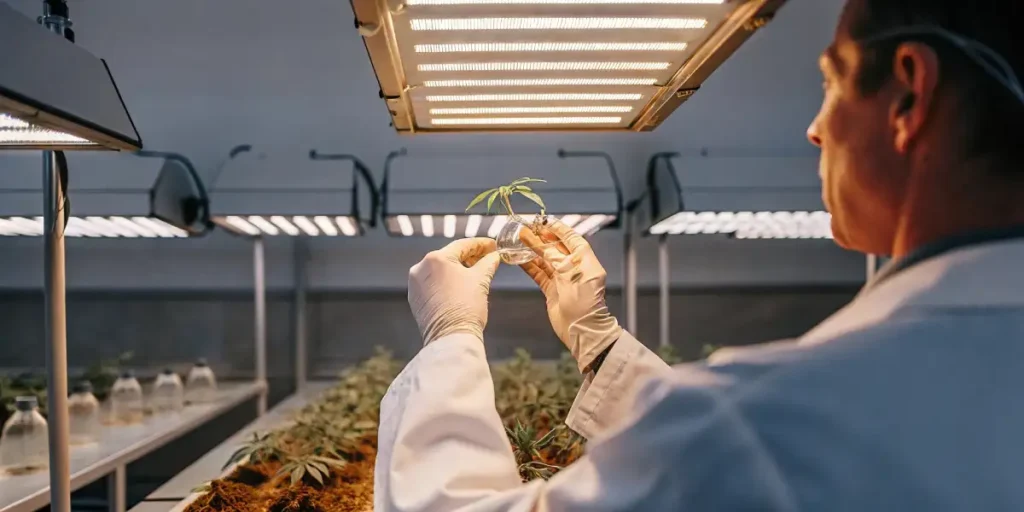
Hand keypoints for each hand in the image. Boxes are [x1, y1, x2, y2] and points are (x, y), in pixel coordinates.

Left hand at [408, 238, 501, 345]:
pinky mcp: (415, 299)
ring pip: (440, 271)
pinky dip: (446, 283)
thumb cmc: (465, 309)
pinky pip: (433, 284)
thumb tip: (494, 257)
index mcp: (436, 259)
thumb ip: (488, 263)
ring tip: (475, 274)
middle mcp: (421, 268)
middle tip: (487, 258)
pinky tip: (459, 288)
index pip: (462, 245)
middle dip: (469, 257)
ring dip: (457, 270)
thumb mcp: (481, 280)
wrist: (451, 338)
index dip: (481, 244)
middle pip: (449, 257)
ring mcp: (415, 284)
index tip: (492, 246)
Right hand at [520, 221, 622, 371]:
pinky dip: (529, 266)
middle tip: (525, 229)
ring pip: (545, 260)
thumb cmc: (584, 302)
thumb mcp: (568, 272)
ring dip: (532, 251)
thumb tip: (536, 240)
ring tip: (518, 241)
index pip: (570, 237)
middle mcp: (574, 267)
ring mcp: (563, 278)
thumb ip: (552, 255)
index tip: (542, 220)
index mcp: (584, 259)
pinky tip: (518, 259)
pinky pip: (539, 274)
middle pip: (555, 247)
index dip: (556, 228)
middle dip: (541, 238)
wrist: (582, 330)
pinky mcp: (553, 290)